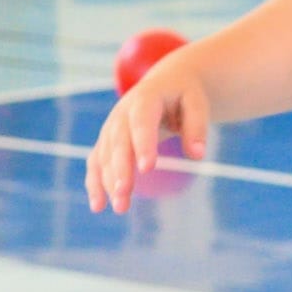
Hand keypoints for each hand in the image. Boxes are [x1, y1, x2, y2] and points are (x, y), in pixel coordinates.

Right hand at [85, 55, 208, 214]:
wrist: (166, 83)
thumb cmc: (184, 95)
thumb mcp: (196, 102)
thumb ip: (197, 126)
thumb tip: (197, 155)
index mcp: (145, 99)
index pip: (142, 122)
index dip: (143, 144)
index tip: (147, 169)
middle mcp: (122, 113)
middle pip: (119, 143)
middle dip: (120, 169)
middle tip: (124, 194)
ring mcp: (111, 127)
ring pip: (106, 156)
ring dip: (109, 182)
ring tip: (121, 207)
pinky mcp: (107, 141)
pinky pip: (96, 162)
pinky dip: (95, 183)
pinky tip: (98, 206)